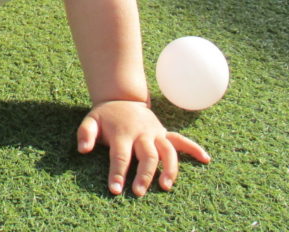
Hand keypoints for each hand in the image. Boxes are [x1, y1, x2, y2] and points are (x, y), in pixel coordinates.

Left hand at [76, 100, 209, 195]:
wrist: (122, 98)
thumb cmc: (105, 116)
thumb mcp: (90, 121)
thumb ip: (85, 134)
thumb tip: (83, 149)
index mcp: (123, 133)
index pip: (120, 156)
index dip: (117, 173)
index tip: (115, 190)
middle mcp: (142, 134)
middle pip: (147, 156)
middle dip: (144, 175)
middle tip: (139, 192)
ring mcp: (156, 133)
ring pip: (167, 151)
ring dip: (169, 168)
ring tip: (166, 186)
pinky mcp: (164, 133)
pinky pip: (182, 140)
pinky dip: (194, 148)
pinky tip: (205, 159)